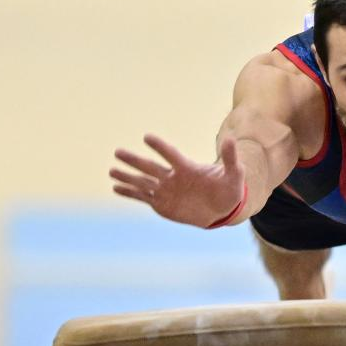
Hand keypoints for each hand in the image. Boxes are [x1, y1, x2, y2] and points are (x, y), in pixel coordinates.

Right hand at [110, 134, 245, 227]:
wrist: (222, 208)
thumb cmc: (229, 188)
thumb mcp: (234, 174)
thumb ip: (230, 158)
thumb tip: (231, 139)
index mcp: (188, 168)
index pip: (171, 155)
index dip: (160, 147)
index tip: (147, 137)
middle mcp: (173, 177)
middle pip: (151, 167)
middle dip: (134, 161)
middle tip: (118, 152)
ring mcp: (166, 190)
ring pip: (143, 182)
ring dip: (128, 177)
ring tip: (111, 171)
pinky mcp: (161, 203)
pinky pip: (143, 197)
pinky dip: (130, 192)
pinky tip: (116, 187)